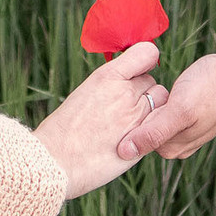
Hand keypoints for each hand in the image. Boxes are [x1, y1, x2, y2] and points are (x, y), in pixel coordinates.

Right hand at [34, 41, 165, 196]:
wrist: (55, 162)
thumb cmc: (63, 130)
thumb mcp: (85, 94)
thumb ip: (110, 86)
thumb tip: (126, 84)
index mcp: (107, 76)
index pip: (147, 53)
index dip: (145, 62)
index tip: (136, 72)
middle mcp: (126, 92)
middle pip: (152, 81)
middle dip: (143, 91)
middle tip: (124, 107)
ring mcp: (137, 117)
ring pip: (160, 103)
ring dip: (151, 109)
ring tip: (129, 123)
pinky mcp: (142, 140)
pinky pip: (159, 126)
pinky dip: (151, 129)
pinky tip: (131, 137)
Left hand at [113, 43, 215, 161]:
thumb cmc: (213, 89)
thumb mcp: (180, 110)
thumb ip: (153, 132)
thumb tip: (124, 152)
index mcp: (172, 147)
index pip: (133, 140)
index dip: (123, 120)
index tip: (114, 101)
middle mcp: (177, 143)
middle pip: (142, 129)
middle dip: (133, 112)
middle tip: (124, 90)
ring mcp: (184, 128)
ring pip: (153, 117)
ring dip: (146, 103)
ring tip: (142, 84)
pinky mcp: (188, 113)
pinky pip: (164, 108)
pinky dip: (158, 97)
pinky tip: (160, 84)